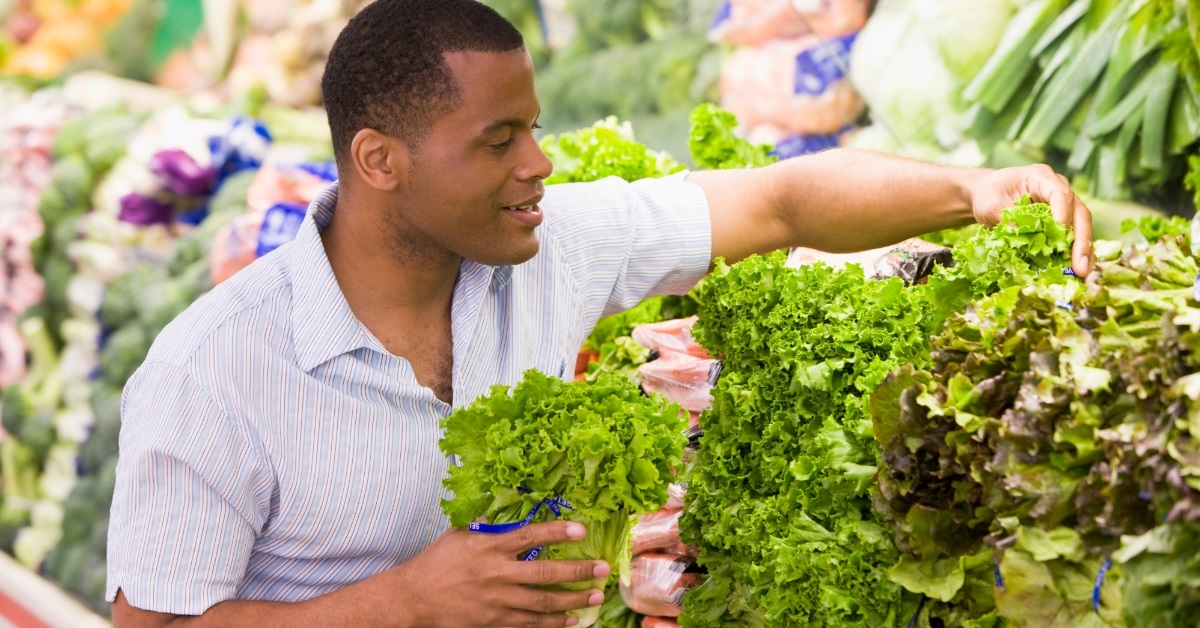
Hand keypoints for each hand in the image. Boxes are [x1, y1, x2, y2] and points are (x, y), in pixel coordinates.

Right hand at [394, 521, 608, 627]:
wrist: (413, 599)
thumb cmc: (435, 563)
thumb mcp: (458, 535)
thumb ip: (486, 526)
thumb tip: (505, 510)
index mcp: (488, 547)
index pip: (529, 536)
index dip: (557, 532)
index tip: (581, 530)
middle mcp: (496, 574)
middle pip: (545, 573)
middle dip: (577, 571)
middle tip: (601, 569)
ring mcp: (497, 601)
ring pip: (543, 603)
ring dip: (572, 600)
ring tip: (594, 596)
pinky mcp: (494, 622)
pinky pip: (529, 624)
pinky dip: (552, 623)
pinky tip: (570, 620)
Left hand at [967, 164, 1093, 275]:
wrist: (986, 195)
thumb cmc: (988, 195)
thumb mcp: (990, 206)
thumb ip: (1007, 220)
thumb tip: (1023, 243)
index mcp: (1042, 177)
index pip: (1060, 194)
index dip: (1063, 215)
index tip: (1059, 236)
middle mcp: (1059, 189)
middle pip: (1079, 214)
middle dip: (1081, 241)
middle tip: (1080, 266)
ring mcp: (1063, 206)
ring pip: (1080, 227)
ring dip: (1083, 251)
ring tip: (1082, 273)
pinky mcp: (1060, 222)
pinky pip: (1071, 238)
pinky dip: (1073, 254)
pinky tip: (1075, 272)